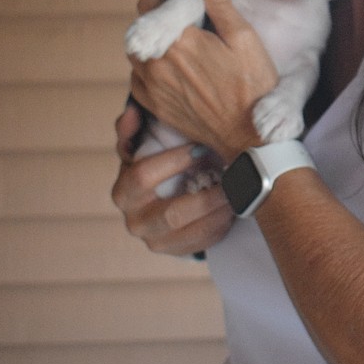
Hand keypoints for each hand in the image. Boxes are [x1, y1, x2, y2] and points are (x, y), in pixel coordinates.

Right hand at [112, 101, 234, 255]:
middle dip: (207, 195)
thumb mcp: (137, 149)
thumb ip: (131, 131)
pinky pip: (204, 242)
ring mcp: (156, 241)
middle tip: (232, 177)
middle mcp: (136, 222)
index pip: (144, 175)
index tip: (202, 148)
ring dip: (220, 210)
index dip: (174, 160)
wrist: (158, 203)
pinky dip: (222, 224)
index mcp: (123, 192)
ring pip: (193, 231)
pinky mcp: (176, 251)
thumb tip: (132, 112)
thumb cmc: (152, 168)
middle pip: (173, 213)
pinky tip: (235, 207)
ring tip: (240, 192)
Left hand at [127, 0, 278, 163]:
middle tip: (189, 28)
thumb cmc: (253, 87)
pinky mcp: (154, 106)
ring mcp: (152, 87)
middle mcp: (157, 63)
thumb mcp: (245, 38)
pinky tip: (175, 73)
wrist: (248, 136)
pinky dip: (149, 70)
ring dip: (153, 45)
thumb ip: (219, 3)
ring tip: (182, 50)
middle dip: (160, 21)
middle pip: (141, 26)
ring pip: (136, 53)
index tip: (189, 6)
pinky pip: (137, 79)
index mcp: (179, 41)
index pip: (151, 3)